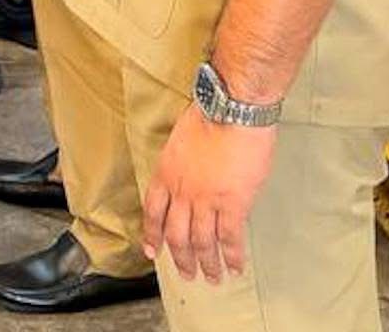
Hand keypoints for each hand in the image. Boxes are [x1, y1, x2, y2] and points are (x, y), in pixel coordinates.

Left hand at [142, 104, 277, 283]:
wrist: (231, 111)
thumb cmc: (209, 116)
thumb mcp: (180, 140)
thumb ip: (180, 165)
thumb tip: (188, 178)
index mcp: (166, 174)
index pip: (153, 212)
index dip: (152, 235)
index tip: (153, 251)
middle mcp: (182, 192)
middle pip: (177, 235)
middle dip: (181, 259)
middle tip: (187, 274)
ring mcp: (206, 201)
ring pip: (202, 243)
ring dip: (208, 264)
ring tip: (213, 277)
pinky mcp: (232, 204)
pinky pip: (230, 239)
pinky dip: (233, 256)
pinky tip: (236, 267)